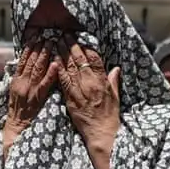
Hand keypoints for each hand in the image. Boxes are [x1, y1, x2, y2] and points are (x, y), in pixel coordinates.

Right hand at [4, 39, 58, 148]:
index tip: (35, 37)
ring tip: (51, 43)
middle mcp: (22, 82)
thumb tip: (26, 64)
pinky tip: (55, 64)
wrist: (16, 126)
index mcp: (16, 80)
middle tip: (46, 36)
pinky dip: (50, 73)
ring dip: (44, 55)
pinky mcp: (37, 97)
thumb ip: (21, 78)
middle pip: (31, 61)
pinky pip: (45, 84)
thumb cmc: (17, 110)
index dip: (29, 48)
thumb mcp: (15, 91)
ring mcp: (29, 89)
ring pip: (37, 69)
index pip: (23, 60)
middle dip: (38, 47)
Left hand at [56, 36, 120, 151]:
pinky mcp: (70, 98)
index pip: (94, 59)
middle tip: (65, 34)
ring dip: (63, 53)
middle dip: (72, 45)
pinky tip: (54, 60)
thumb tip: (116, 69)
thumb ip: (113, 82)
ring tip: (57, 41)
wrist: (101, 133)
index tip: (81, 37)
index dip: (86, 46)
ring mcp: (79, 90)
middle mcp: (90, 83)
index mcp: (102, 82)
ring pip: (70, 67)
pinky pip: (62, 80)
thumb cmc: (109, 117)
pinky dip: (58, 69)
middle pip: (80, 60)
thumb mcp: (115, 98)